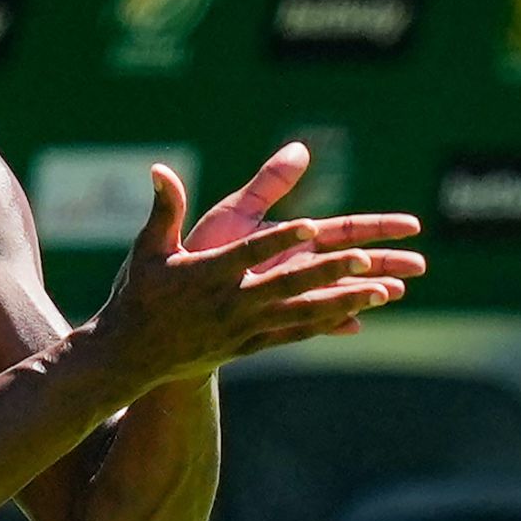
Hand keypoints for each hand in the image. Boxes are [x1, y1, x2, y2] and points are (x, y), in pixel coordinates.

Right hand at [98, 145, 423, 386]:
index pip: (249, 252)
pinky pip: (296, 332)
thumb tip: (159, 166)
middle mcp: (232, 302)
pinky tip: (359, 317)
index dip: (278, 239)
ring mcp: (245, 326)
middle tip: (366, 259)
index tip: (309, 225)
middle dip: (329, 271)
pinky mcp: (251, 344)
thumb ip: (165, 206)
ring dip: (344, 300)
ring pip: (303, 312)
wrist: (134, 354)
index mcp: (207, 273)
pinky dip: (327, 324)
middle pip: (287, 284)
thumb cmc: (141, 292)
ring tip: (387, 290)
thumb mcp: (149, 246)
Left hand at [185, 142, 425, 335]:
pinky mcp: (274, 315)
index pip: (343, 229)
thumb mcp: (237, 212)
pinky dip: (332, 322)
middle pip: (351, 262)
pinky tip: (357, 326)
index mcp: (291, 237)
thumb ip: (268, 184)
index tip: (414, 226)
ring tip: (396, 293)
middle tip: (421, 266)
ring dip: (366, 292)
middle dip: (386, 262)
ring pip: (338, 291)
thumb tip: (301, 149)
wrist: (172, 291)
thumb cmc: (205, 246)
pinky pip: (310, 321)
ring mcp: (288, 291)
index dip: (379, 227)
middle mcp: (296, 264)